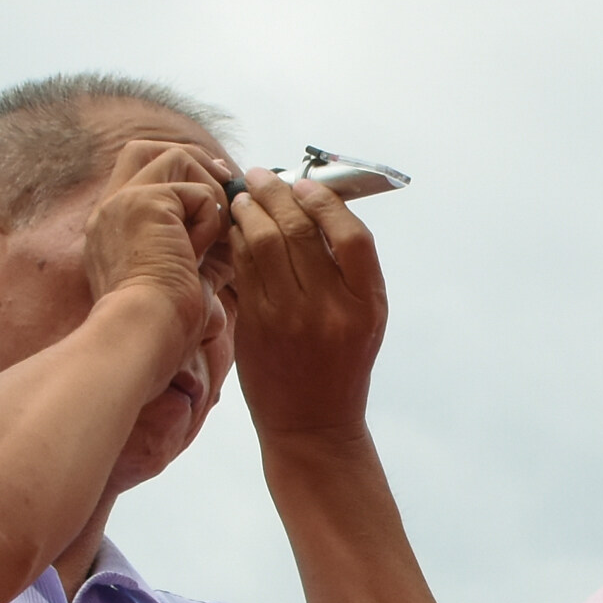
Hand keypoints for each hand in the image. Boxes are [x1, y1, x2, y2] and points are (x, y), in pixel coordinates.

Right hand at [77, 138, 236, 346]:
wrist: (144, 334)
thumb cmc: (164, 325)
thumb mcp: (186, 277)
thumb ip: (202, 249)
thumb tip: (233, 231)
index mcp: (113, 229)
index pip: (140, 176)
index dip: (181, 174)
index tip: (215, 190)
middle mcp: (110, 209)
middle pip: (145, 148)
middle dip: (192, 159)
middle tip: (224, 181)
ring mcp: (123, 202)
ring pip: (176, 158)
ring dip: (207, 191)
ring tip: (213, 234)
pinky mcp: (145, 203)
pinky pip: (196, 191)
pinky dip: (210, 219)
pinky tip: (201, 251)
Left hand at [227, 169, 389, 444]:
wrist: (312, 425)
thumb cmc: (338, 368)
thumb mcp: (364, 320)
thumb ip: (347, 271)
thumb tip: (313, 208)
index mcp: (367, 305)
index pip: (353, 236)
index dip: (326, 202)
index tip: (304, 185)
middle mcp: (332, 309)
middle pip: (302, 229)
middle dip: (276, 192)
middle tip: (261, 176)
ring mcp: (292, 317)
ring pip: (266, 242)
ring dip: (250, 210)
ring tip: (243, 197)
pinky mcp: (258, 326)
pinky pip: (244, 267)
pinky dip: (237, 240)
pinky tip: (235, 230)